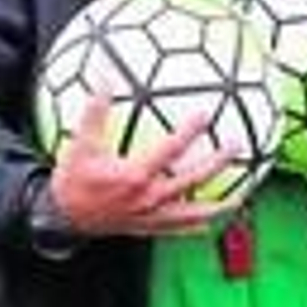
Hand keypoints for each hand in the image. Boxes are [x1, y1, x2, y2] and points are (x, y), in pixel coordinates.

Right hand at [49, 94, 235, 237]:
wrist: (62, 218)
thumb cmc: (73, 180)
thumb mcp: (79, 144)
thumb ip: (94, 111)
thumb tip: (104, 77)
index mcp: (135, 176)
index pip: (170, 151)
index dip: (189, 132)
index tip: (205, 114)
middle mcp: (149, 198)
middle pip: (192, 179)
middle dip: (217, 163)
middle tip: (236, 144)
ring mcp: (151, 216)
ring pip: (193, 212)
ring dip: (220, 204)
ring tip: (243, 194)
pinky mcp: (149, 229)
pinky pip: (179, 230)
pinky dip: (197, 226)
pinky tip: (212, 222)